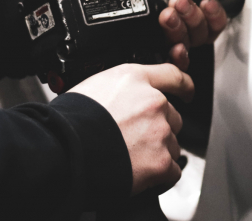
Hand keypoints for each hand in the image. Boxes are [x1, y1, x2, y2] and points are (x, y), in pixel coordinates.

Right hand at [69, 63, 193, 194]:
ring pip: (173, 144)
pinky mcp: (161, 162)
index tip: (187, 92)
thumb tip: (122, 100)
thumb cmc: (69, 121)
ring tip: (131, 157)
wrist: (64, 151)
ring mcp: (159, 132)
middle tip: (135, 139)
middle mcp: (153, 102)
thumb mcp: (93, 86)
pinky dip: (161, 175)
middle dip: (159, 128)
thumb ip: (119, 90)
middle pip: (173, 116)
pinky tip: (142, 175)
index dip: (183, 86)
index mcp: (135, 79)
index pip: (173, 75)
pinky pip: (172, 170)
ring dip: (159, 152)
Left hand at [75, 0, 228, 69]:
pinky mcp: (142, 54)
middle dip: (194, 16)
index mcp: (172, 1)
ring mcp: (156, 40)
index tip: (205, 1)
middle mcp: (167, 24)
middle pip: (201, 32)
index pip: (206, 16)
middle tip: (177, 1)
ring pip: (188, 46)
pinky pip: (171, 64)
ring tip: (166, 15)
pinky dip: (178, 55)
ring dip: (183, 30)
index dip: (213, 12)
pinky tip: (173, 46)